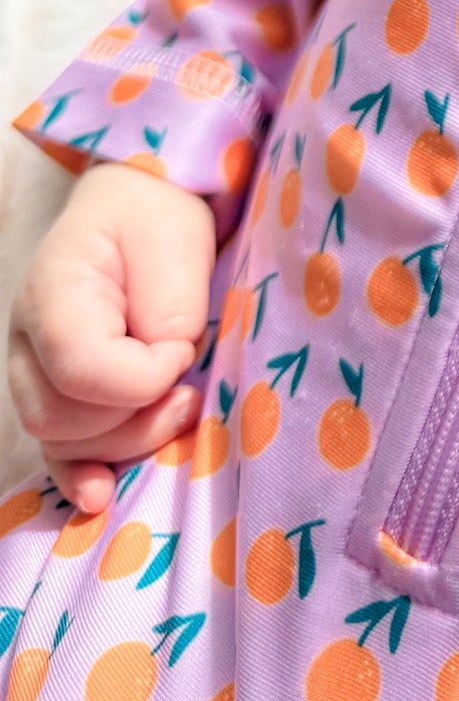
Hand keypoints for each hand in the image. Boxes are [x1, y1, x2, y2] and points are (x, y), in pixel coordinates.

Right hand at [8, 162, 215, 512]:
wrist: (139, 205)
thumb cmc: (158, 221)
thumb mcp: (175, 248)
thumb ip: (169, 318)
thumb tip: (166, 376)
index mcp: (53, 291)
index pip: (82, 369)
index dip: (144, 377)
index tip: (184, 350)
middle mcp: (27, 339)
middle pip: (65, 418)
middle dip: (136, 418)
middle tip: (190, 392)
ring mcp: (33, 371)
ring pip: (62, 441)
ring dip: (127, 442)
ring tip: (179, 409)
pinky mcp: (55, 392)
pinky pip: (55, 448)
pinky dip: (79, 475)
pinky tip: (99, 496)